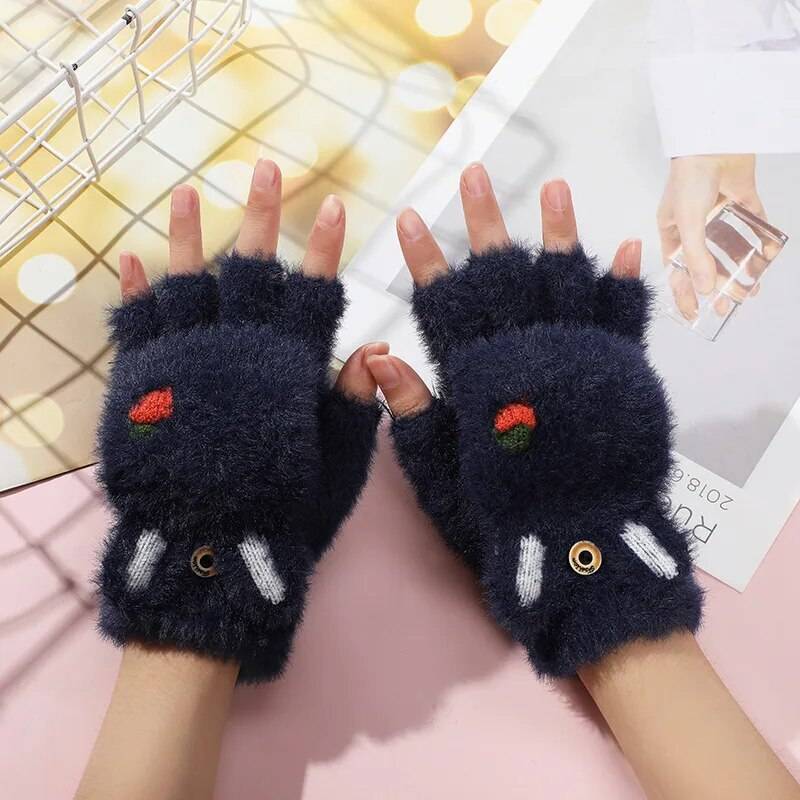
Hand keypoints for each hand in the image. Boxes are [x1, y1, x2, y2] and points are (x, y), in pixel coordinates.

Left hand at [97, 160, 383, 681]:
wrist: (208, 553)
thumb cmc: (282, 512)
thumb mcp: (335, 464)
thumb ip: (352, 402)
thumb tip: (378, 348)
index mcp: (287, 369)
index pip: (314, 294)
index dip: (327, 250)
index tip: (337, 208)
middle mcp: (235, 353)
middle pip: (251, 270)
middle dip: (262, 216)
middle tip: (266, 168)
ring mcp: (184, 363)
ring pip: (188, 282)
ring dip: (192, 234)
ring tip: (192, 192)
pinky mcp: (143, 383)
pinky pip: (137, 325)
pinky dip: (135, 290)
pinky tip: (135, 258)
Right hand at [368, 163, 701, 675]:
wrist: (583, 551)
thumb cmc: (503, 520)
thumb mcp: (442, 475)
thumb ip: (413, 412)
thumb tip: (375, 355)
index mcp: (482, 379)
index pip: (445, 305)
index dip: (424, 261)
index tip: (408, 219)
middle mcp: (530, 357)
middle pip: (503, 277)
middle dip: (482, 223)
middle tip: (472, 174)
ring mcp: (582, 361)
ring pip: (566, 282)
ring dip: (557, 232)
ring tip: (551, 186)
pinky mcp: (624, 377)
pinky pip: (626, 320)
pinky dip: (624, 284)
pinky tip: (623, 247)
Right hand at [657, 154, 764, 318]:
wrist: (713, 139)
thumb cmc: (689, 179)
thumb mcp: (687, 223)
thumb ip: (697, 258)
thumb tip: (706, 290)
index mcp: (673, 231)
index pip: (677, 270)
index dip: (684, 293)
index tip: (693, 314)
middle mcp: (695, 225)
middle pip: (707, 263)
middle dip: (717, 286)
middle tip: (727, 306)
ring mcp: (719, 213)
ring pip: (731, 249)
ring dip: (740, 269)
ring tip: (750, 290)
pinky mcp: (742, 200)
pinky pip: (754, 225)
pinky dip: (761, 240)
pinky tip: (767, 256)